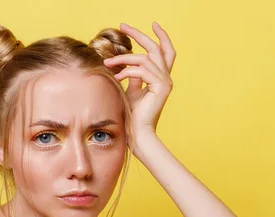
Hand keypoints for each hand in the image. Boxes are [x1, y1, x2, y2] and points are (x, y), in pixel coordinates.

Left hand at [103, 22, 175, 150]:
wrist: (138, 134)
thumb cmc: (133, 115)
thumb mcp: (132, 90)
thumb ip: (133, 76)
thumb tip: (127, 64)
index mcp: (162, 77)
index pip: (166, 52)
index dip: (162, 36)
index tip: (153, 24)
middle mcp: (166, 78)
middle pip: (156, 48)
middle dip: (139, 34)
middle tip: (123, 25)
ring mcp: (166, 82)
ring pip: (144, 58)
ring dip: (124, 58)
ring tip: (108, 63)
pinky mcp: (161, 87)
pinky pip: (142, 71)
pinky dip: (127, 72)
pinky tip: (116, 77)